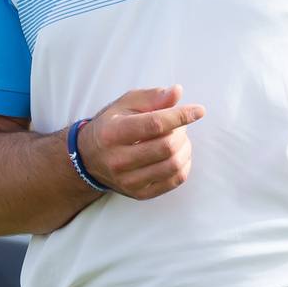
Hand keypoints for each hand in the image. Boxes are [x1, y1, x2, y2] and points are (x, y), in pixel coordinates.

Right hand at [79, 85, 205, 200]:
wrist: (89, 159)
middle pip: (166, 146)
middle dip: (182, 132)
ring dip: (185, 149)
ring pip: (173, 165)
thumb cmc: (111, 125)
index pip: (154, 125)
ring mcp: (128, 180)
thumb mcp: (125, 104)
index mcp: (113, 133)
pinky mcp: (139, 193)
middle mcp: (118, 160)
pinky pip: (174, 181)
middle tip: (180, 125)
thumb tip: (177, 92)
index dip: (180, 116)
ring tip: (179, 139)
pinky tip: (178, 154)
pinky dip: (184, 165)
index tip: (198, 110)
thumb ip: (152, 97)